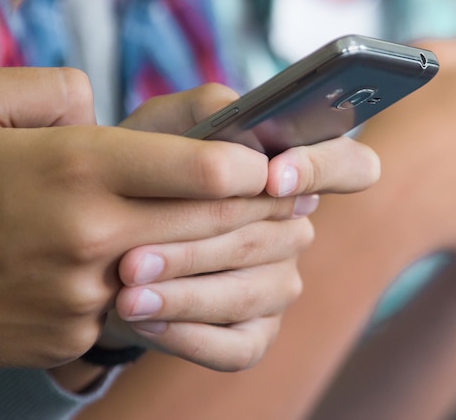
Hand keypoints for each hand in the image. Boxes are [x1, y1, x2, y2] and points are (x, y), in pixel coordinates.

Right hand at [0, 70, 305, 369]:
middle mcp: (88, 234)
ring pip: (190, 273)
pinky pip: (141, 308)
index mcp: (74, 167)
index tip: (272, 160)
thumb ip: (51, 91)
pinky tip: (185, 270)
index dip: (251, 166)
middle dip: (263, 211)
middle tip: (293, 197)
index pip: (203, 171)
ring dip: (233, 254)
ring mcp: (81, 294)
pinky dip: (170, 289)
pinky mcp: (71, 335)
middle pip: (214, 225)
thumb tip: (100, 103)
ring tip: (262, 233)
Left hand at [97, 84, 380, 370]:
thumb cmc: (143, 173)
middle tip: (135, 257)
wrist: (102, 238)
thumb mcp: (162, 126)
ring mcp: (278, 284)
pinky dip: (188, 338)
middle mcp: (295, 229)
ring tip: (126, 293)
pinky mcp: (255, 334)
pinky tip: (144, 322)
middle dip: (201, 247)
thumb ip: (204, 109)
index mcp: (290, 173)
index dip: (324, 170)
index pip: (353, 167)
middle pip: (273, 239)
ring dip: (185, 295)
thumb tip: (241, 119)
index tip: (273, 177)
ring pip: (250, 294)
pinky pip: (237, 347)